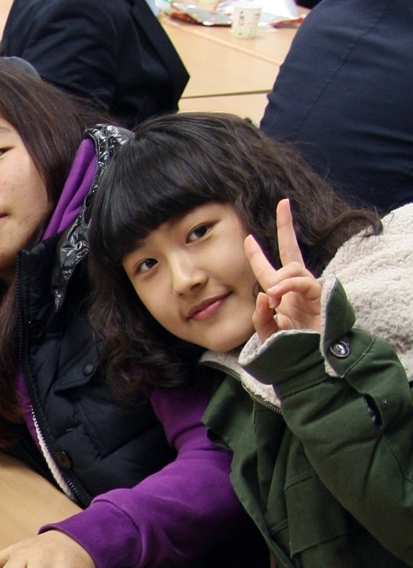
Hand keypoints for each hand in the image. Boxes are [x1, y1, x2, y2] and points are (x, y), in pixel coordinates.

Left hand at [246, 198, 322, 337]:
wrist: (313, 364)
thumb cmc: (292, 351)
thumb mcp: (268, 336)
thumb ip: (261, 318)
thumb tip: (264, 295)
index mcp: (281, 295)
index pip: (268, 270)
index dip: (257, 254)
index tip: (247, 237)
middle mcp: (295, 289)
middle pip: (290, 252)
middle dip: (286, 227)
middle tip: (283, 203)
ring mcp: (309, 292)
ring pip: (294, 268)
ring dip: (281, 279)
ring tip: (274, 298)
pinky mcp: (320, 298)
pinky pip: (305, 282)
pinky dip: (290, 285)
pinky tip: (279, 294)